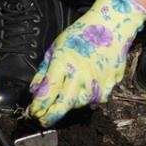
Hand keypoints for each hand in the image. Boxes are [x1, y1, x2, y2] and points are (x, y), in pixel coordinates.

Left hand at [28, 0, 145, 125]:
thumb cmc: (81, 34)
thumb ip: (44, 70)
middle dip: (51, 116)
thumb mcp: (56, 47)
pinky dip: (89, 96)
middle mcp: (79, 76)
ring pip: (79, 103)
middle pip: (63, 106)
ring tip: (68, 92)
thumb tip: (34, 90)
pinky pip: (96, 99)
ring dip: (70, 103)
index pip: (47, 93)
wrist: (112, 26)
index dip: (38, 106)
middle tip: (43, 119)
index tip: (33, 111)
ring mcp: (96, 82)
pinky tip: (86, 86)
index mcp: (63, 64)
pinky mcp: (110, 85)